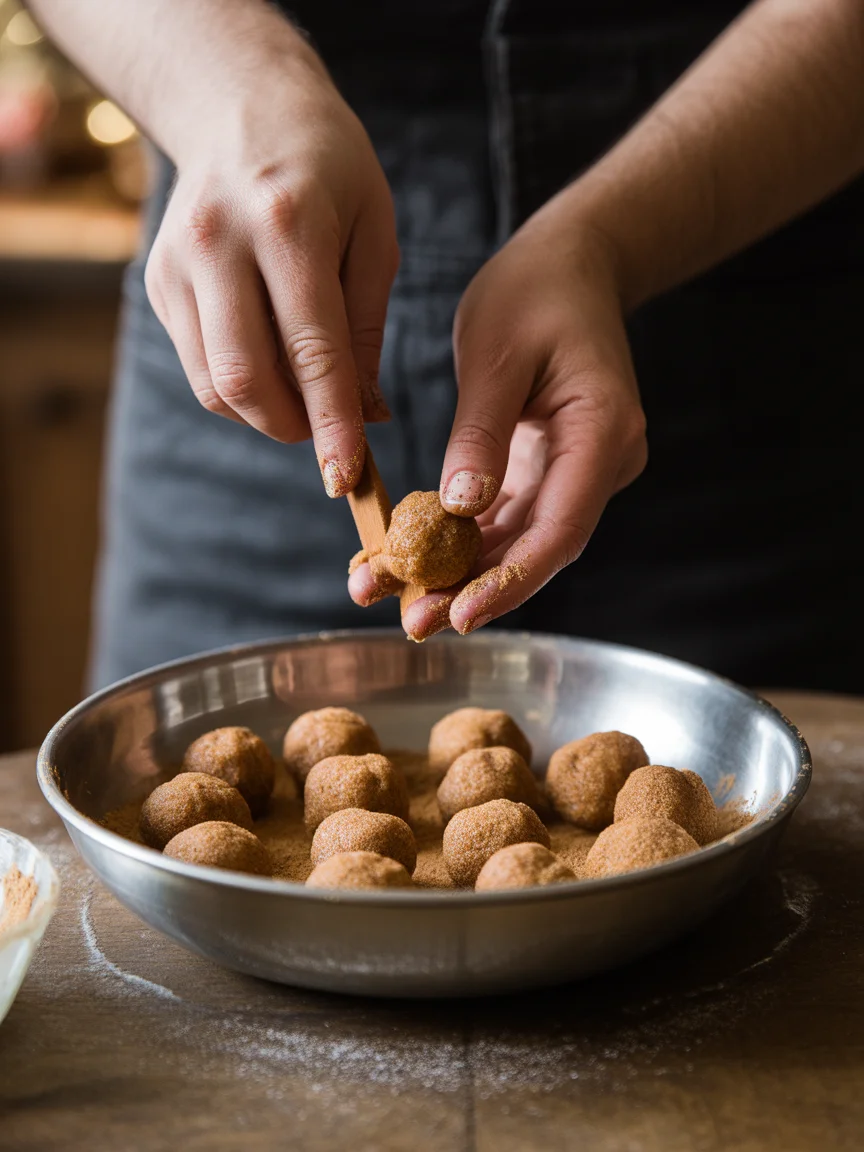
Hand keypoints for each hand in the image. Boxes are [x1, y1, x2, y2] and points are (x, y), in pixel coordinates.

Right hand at [144, 42, 398, 496]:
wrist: (243, 106)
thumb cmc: (330, 170)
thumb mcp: (374, 234)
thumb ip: (366, 327)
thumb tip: (365, 416)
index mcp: (289, 224)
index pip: (312, 349)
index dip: (331, 422)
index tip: (347, 475)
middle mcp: (220, 242)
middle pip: (246, 378)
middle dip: (294, 429)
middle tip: (330, 440)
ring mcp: (178, 263)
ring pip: (214, 384)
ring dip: (266, 416)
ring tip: (306, 399)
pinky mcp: (158, 281)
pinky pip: (198, 367)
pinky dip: (239, 390)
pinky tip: (272, 366)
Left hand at [349, 197, 646, 634]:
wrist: (572, 265)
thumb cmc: (537, 291)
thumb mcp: (496, 353)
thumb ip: (480, 434)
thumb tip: (456, 509)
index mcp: (603, 431)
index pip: (561, 528)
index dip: (510, 579)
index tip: (461, 614)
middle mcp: (601, 463)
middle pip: (537, 547)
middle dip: (473, 589)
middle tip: (413, 622)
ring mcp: (579, 471)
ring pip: (518, 540)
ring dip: (459, 573)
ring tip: (393, 594)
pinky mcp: (552, 470)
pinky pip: (508, 518)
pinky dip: (462, 540)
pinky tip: (413, 559)